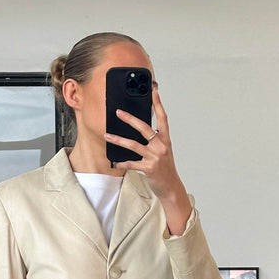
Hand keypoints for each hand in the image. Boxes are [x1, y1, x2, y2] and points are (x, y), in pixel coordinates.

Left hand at [105, 86, 191, 234]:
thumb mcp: (163, 152)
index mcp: (165, 140)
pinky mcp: (149, 168)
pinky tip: (114, 162)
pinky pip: (132, 163)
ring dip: (118, 139)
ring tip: (107, 135)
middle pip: (144, 128)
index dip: (158, 103)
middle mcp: (161, 146)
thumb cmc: (165, 169)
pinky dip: (121, 163)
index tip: (153, 91)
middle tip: (118, 112)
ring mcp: (155, 157)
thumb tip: (139, 131)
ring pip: (133, 145)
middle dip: (130, 118)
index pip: (163, 118)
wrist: (171, 187)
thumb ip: (154, 141)